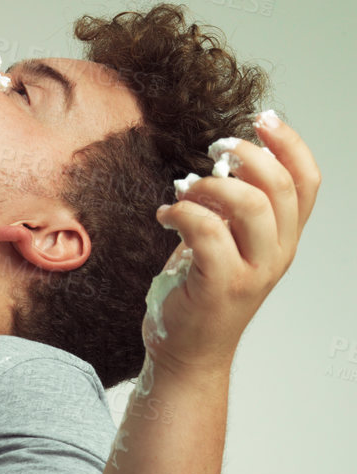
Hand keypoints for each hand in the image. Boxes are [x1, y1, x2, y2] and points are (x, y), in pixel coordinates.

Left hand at [145, 115, 320, 377]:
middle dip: (247, 155)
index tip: (263, 119)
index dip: (290, 144)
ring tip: (184, 189)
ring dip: (210, 185)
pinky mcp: (219, 286)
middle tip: (215, 148)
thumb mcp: (225, 243)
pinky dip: (183, 212)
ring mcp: (251, 273)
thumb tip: (222, 158)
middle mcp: (276, 255)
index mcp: (284, 240)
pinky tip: (166, 214)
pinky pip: (207, 232)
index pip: (307, 182)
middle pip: (280, 187)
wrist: (185, 354)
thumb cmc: (199, 294)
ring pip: (248, 206)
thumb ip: (230, 207)